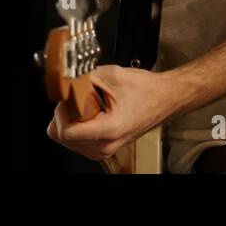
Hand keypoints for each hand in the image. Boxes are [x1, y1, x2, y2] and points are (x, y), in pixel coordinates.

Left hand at [47, 65, 176, 161]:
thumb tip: (65, 78)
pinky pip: (77, 141)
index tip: (67, 98)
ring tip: (86, 105)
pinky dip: (77, 125)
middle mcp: (105, 145)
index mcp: (109, 129)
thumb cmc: (147, 90)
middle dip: (64, 114)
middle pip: (63, 137)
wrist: (165, 98)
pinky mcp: (104, 148)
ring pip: (68, 141)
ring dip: (71, 120)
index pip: (66, 132)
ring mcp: (105, 150)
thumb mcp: (113, 75)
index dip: (60, 111)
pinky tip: (89, 112)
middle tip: (77, 99)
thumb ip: (85, 78)